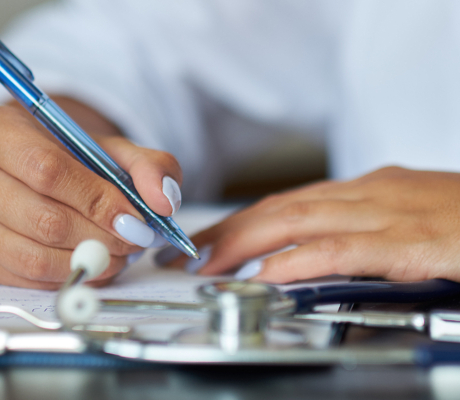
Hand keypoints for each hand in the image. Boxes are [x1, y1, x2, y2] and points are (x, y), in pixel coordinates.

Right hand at [0, 104, 181, 288]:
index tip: (136, 218)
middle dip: (102, 237)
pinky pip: (24, 278)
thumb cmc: (61, 155)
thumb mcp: (105, 146)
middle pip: (42, 220)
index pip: (48, 171)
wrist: (19, 165)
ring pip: (31, 258)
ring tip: (119, 253)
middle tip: (135, 240)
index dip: (98, 201)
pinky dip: (67, 276)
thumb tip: (165, 202)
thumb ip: (146, 165)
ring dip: (88, 263)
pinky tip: (92, 262)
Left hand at [173, 167, 459, 282]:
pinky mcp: (408, 241)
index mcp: (366, 191)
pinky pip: (340, 249)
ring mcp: (387, 214)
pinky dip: (298, 261)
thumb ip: (358, 232)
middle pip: (280, 209)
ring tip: (208, 264)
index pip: (288, 203)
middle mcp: (368, 194)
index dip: (242, 221)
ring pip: (298, 222)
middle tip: (190, 253)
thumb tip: (311, 253)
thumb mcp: (403, 217)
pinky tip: (268, 276)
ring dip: (246, 242)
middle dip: (229, 232)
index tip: (209, 240)